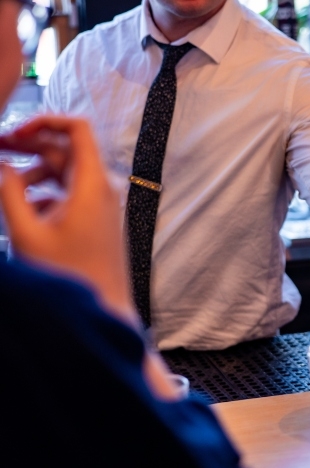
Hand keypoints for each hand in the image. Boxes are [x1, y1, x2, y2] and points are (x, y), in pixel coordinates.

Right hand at [0, 116, 137, 326]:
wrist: (104, 309)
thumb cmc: (69, 276)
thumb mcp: (26, 232)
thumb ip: (8, 192)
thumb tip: (0, 165)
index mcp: (92, 183)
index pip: (77, 128)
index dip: (45, 120)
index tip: (14, 131)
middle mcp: (102, 188)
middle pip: (65, 148)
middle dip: (28, 145)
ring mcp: (101, 204)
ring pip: (64, 172)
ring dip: (32, 172)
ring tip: (4, 186)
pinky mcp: (96, 219)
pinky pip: (67, 193)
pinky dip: (44, 193)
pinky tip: (23, 211)